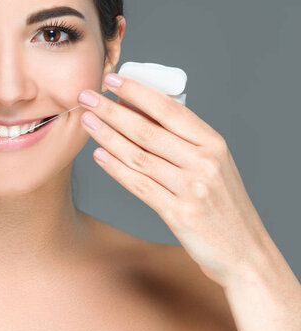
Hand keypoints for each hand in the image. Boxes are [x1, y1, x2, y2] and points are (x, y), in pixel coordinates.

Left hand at [78, 73, 272, 286]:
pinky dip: (116, 169)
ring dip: (107, 136)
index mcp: (213, 144)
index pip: (169, 109)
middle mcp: (205, 162)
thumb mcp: (213, 164)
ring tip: (87, 122)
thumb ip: (183, 141)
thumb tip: (138, 110)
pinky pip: (139, 185)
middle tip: (87, 96)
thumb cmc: (222, 203)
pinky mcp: (180, 214)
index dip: (137, 92)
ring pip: (139, 156)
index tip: (111, 79)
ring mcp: (192, 189)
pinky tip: (98, 155)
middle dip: (112, 110)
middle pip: (148, 130)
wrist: (245, 251)